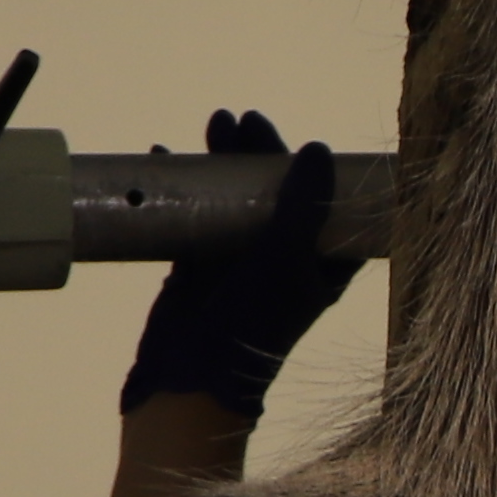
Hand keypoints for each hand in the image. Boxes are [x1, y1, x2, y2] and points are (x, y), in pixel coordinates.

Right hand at [120, 110, 357, 422]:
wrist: (190, 376)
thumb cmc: (252, 319)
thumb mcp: (285, 258)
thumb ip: (302, 205)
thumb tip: (316, 151)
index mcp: (321, 267)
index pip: (329, 208)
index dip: (318, 172)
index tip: (302, 140)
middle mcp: (284, 262)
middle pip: (278, 194)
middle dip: (261, 154)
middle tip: (244, 120)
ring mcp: (240, 263)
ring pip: (236, 200)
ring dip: (223, 162)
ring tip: (213, 124)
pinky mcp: (199, 265)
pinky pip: (195, 216)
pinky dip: (183, 188)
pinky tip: (166, 156)